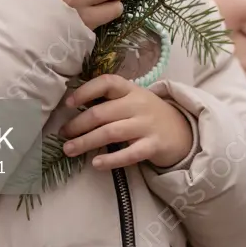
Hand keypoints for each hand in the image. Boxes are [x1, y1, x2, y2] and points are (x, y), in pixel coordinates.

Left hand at [59, 74, 193, 169]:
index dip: (85, 90)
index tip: (68, 103)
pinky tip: (96, 164)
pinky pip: (130, 153)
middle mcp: (137, 104)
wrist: (182, 131)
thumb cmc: (148, 114)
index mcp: (130, 89)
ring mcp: (146, 125)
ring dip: (86, 141)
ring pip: (111, 133)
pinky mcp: (153, 146)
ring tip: (69, 149)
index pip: (106, 82)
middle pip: (102, 113)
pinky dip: (111, 159)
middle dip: (78, 124)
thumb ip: (110, 101)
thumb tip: (75, 108)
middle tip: (62, 134)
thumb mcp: (132, 100)